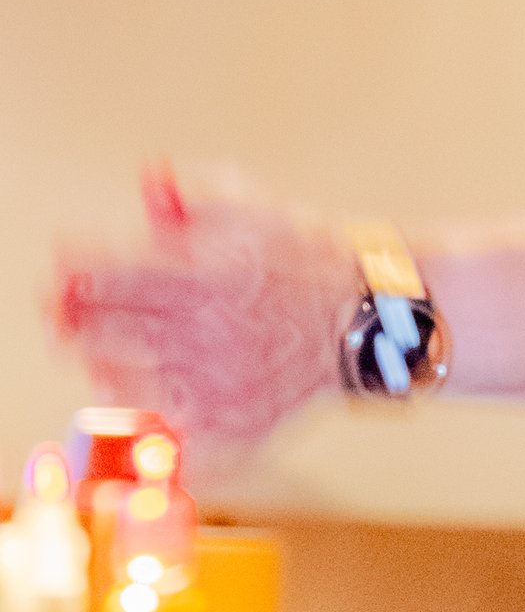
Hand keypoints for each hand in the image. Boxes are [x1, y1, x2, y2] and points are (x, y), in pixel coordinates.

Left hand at [49, 166, 360, 458]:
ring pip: (114, 383)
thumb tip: (145, 181)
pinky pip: (162, 430)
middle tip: (68, 309)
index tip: (64, 265)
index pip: (96, 275)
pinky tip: (160, 389)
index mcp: (201, 273)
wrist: (372, 315)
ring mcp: (216, 386)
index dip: (67, 268)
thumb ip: (188, 192)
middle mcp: (203, 333)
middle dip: (72, 316)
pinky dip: (149, 411)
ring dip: (104, 361)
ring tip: (124, 346)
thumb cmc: (307, 257)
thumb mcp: (251, 205)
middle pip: (90, 333)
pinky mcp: (232, 425)